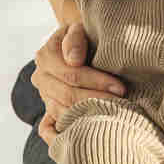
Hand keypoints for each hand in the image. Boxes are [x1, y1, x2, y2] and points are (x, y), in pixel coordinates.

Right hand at [31, 22, 126, 145]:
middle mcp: (41, 78)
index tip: (120, 88)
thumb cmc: (84, 33)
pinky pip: (50, 128)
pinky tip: (84, 136)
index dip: (97, 82)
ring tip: (112, 116)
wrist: (77, 41)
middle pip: (68, 95)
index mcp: (45, 56)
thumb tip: (74, 60)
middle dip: (97, 99)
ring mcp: (44, 96)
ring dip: (87, 116)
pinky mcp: (48, 110)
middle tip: (122, 104)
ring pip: (63, 112)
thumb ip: (75, 39)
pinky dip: (65, 133)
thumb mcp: (79, 27)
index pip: (72, 75)